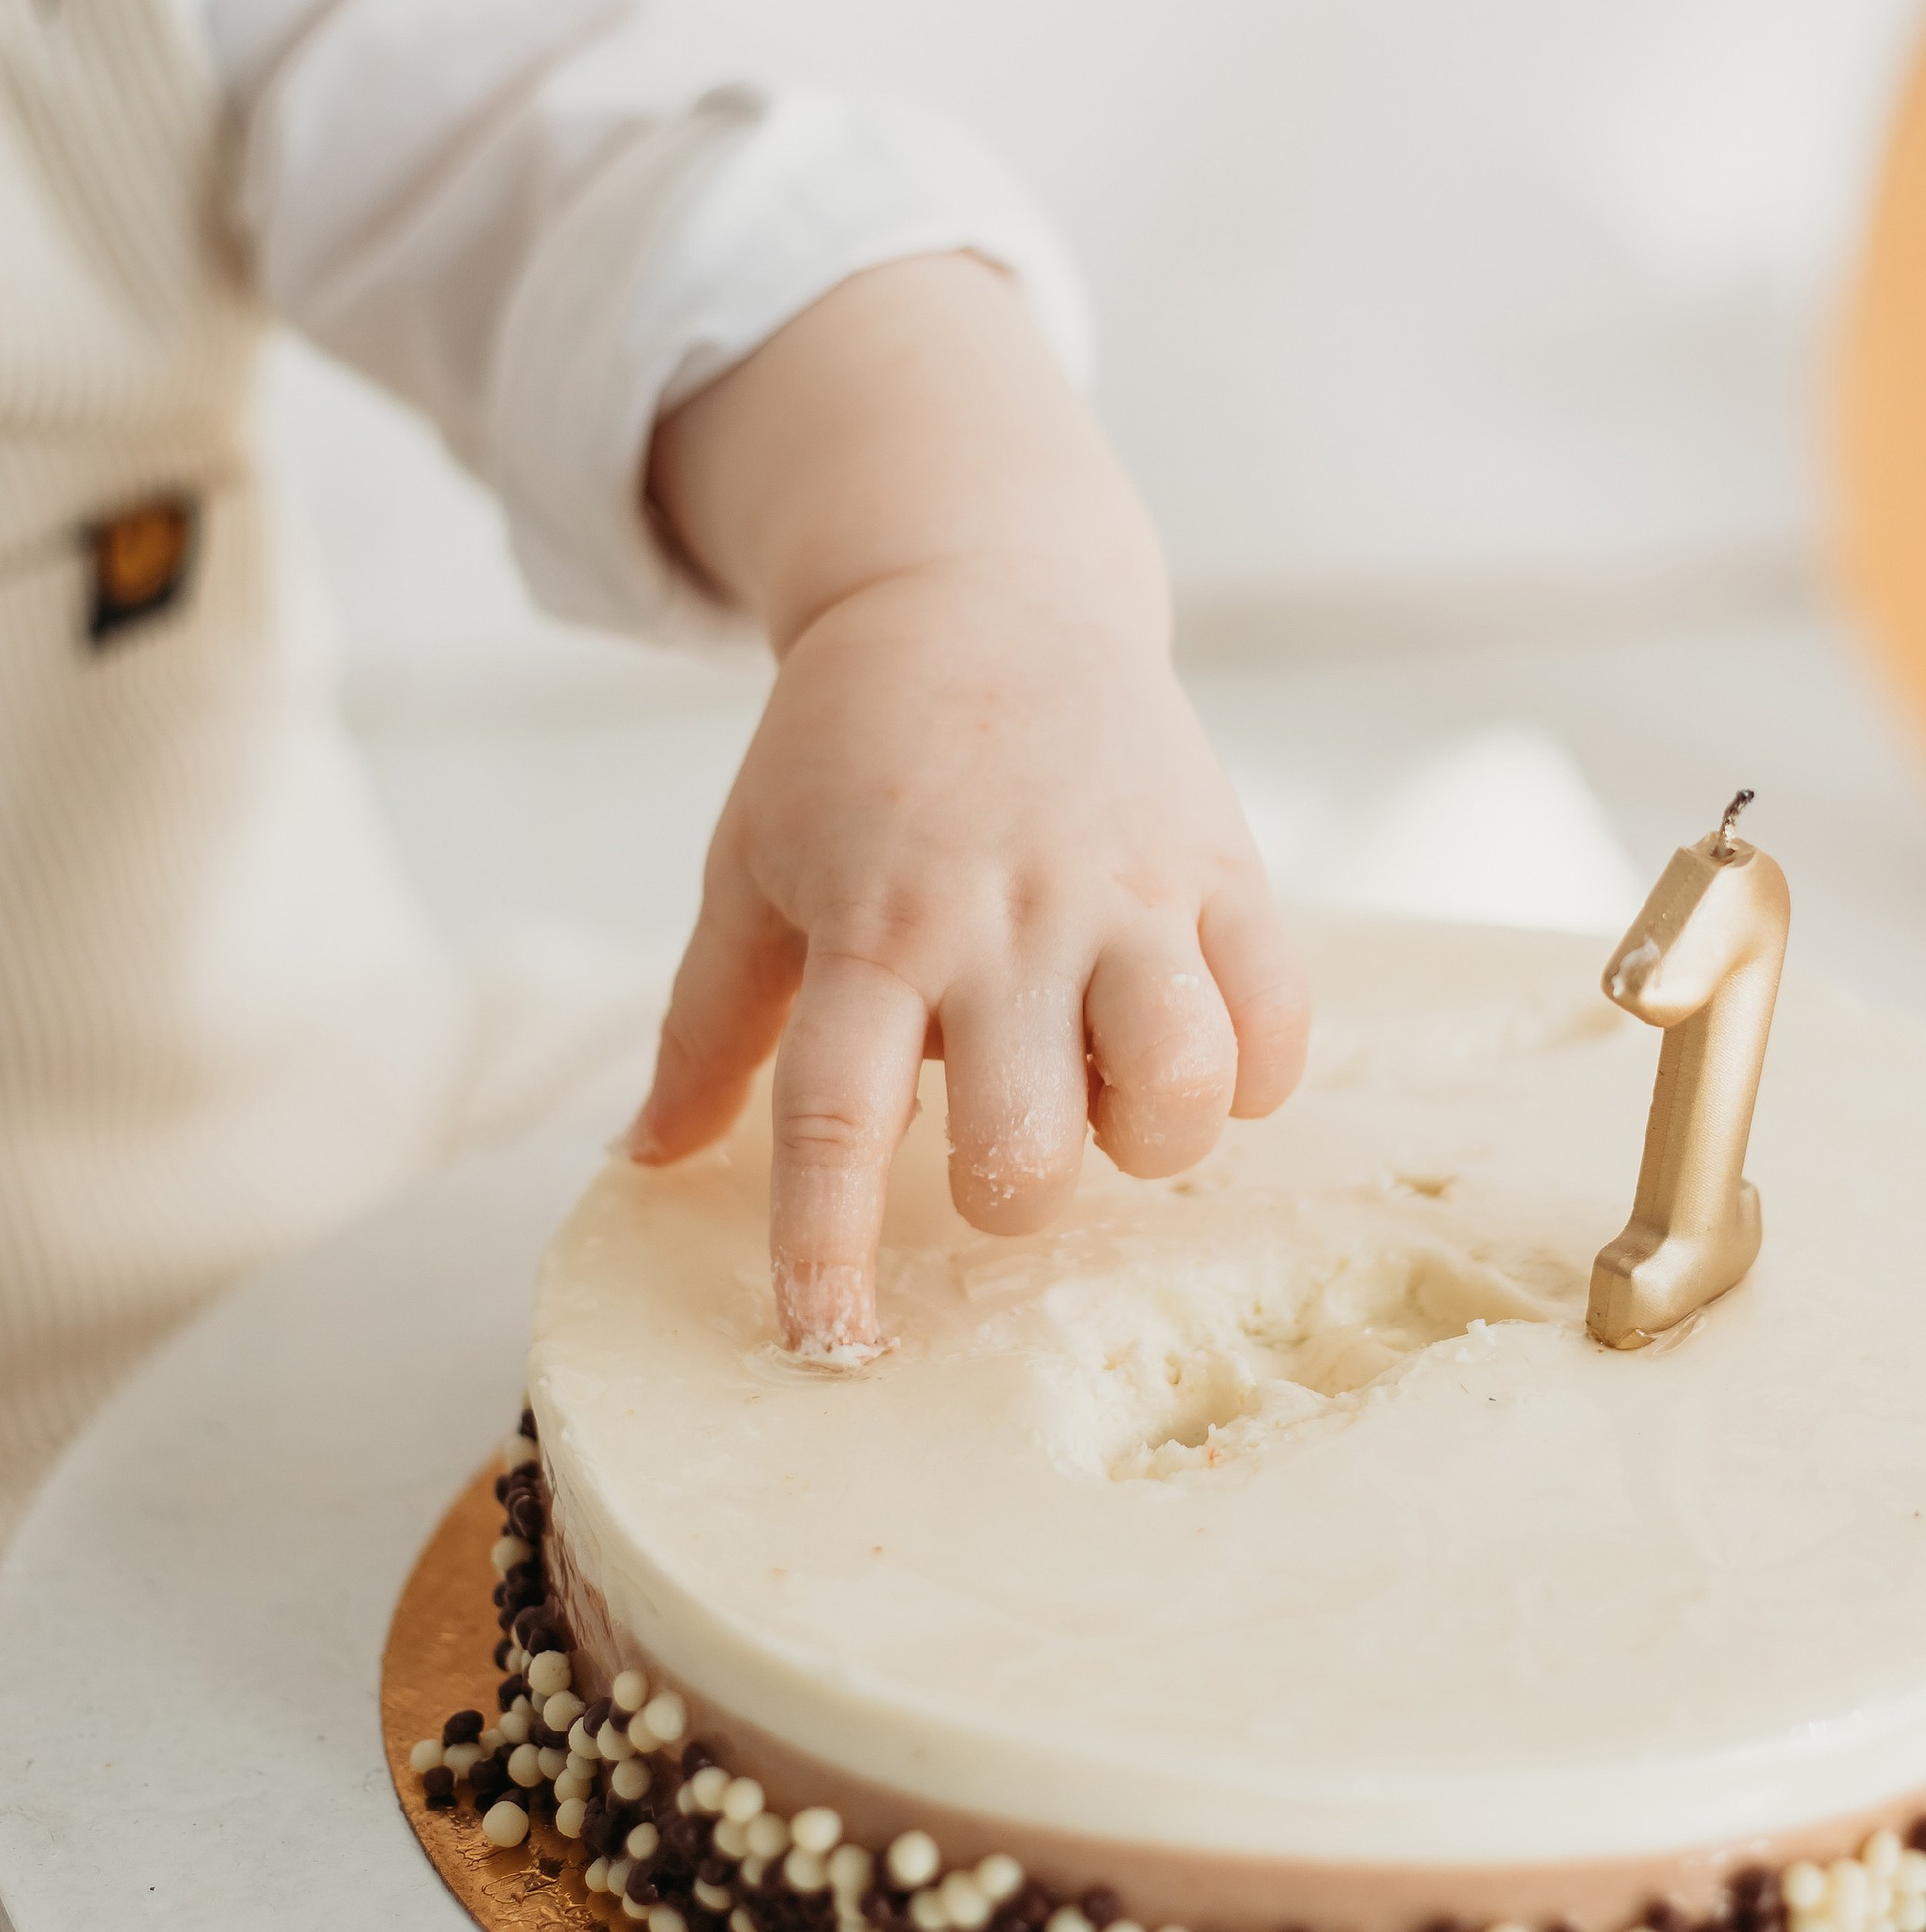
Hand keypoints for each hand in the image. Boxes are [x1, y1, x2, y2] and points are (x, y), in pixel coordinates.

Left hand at [631, 260, 1306, 1349]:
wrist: (984, 584)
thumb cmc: (851, 749)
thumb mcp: (749, 865)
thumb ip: (707, 1022)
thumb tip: (642, 1160)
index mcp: (869, 924)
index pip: (833, 1120)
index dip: (826, 1251)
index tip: (826, 1348)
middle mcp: (1001, 916)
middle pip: (1026, 1139)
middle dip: (1014, 1198)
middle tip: (1005, 1152)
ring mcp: (1124, 890)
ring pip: (1178, 1089)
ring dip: (1150, 1143)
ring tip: (1117, 1104)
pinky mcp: (1223, 865)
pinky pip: (1276, 1019)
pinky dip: (1252, 1077)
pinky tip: (1203, 1055)